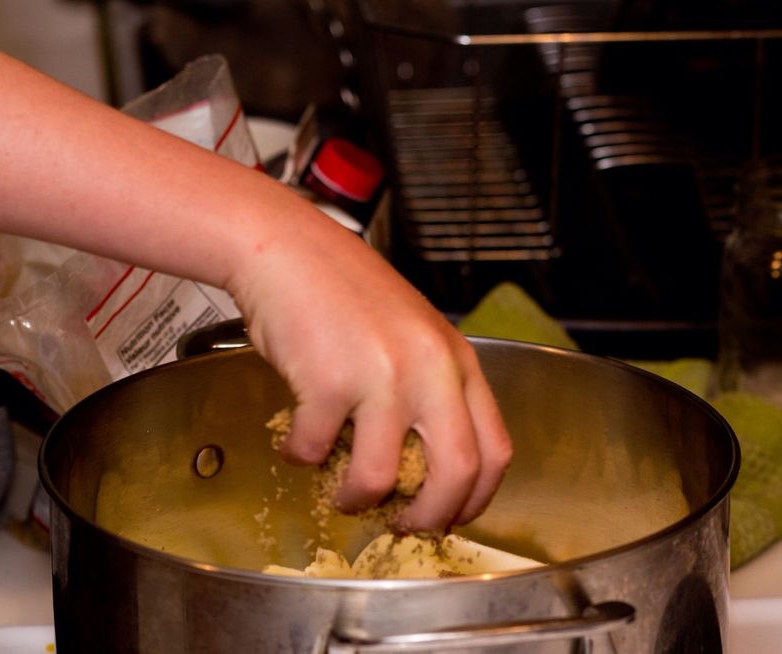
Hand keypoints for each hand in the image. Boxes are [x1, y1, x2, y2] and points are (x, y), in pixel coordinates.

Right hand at [228, 204, 512, 530]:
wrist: (287, 248)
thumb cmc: (343, 289)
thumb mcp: (412, 332)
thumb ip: (431, 386)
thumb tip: (423, 464)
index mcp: (457, 359)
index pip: (494, 450)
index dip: (475, 498)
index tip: (450, 515)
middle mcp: (429, 368)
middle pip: (455, 473)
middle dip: (429, 516)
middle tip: (404, 525)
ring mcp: (380, 375)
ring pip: (379, 477)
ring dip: (356, 499)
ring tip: (341, 494)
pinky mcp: (327, 382)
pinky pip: (315, 449)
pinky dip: (301, 456)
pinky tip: (296, 440)